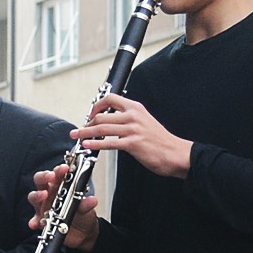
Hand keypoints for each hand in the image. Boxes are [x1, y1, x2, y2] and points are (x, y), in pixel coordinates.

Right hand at [27, 164, 99, 251]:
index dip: (59, 170)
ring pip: (34, 197)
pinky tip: (36, 223)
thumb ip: (86, 204)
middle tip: (51, 176)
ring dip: (37, 195)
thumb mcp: (86, 208)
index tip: (64, 169)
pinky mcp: (41, 220)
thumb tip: (92, 200)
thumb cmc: (82, 215)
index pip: (57, 174)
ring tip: (43, 195)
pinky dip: (34, 221)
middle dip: (44, 177)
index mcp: (60, 186)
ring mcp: (44, 206)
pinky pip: (34, 220)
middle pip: (40, 181)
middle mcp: (49, 194)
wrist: (83, 233)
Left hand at [71, 93, 193, 178]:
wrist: (176, 153)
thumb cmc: (160, 141)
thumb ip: (128, 119)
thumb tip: (110, 122)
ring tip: (76, 136)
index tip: (90, 114)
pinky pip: (109, 142)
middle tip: (78, 130)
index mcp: (136, 108)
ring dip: (85, 133)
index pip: (111, 98)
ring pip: (102, 128)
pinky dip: (95, 143)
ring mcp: (133, 129)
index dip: (97, 106)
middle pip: (102, 116)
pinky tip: (87, 145)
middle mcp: (133, 116)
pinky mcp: (133, 143)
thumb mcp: (144, 121)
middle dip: (86, 123)